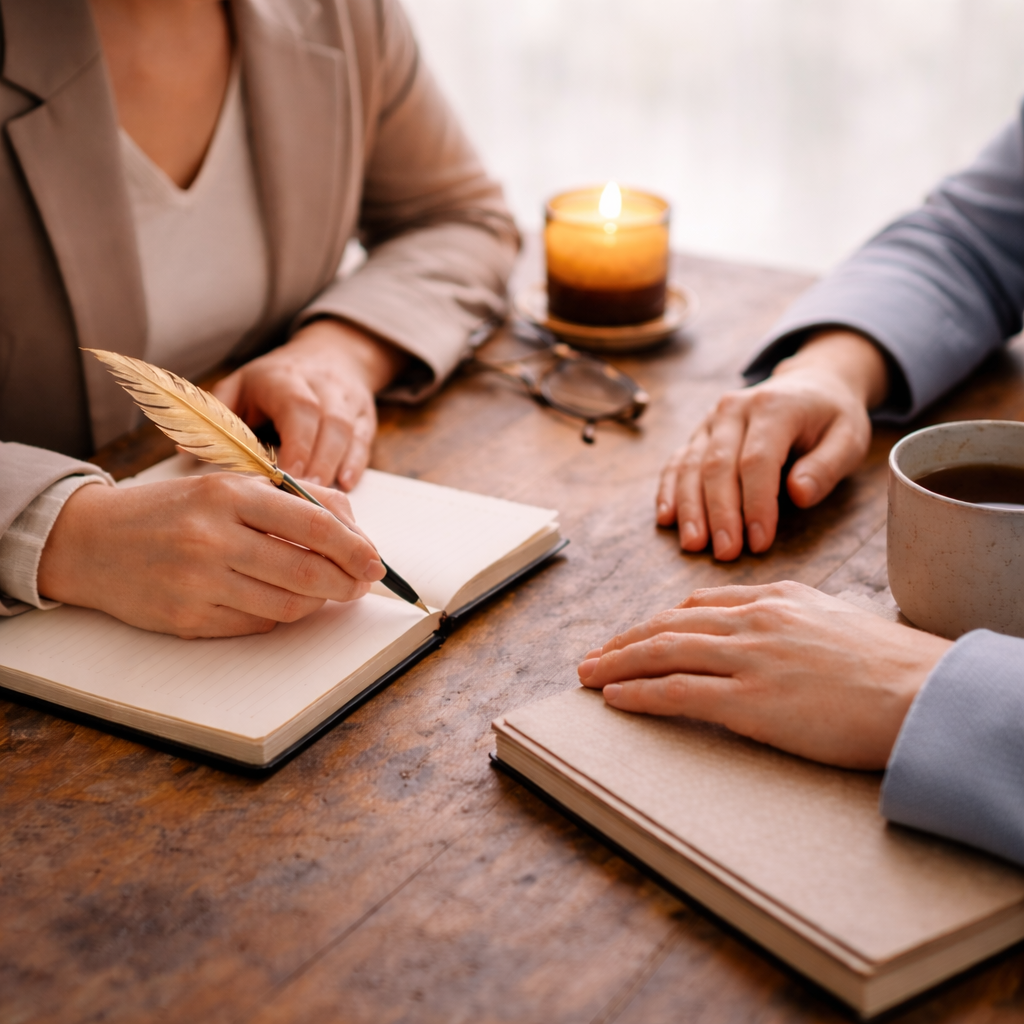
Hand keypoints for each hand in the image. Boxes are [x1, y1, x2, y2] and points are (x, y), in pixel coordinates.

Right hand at [36, 474, 386, 637]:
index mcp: (228, 495)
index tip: (375, 562)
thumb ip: (294, 500)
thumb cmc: (175, 510)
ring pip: (287, 605)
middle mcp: (213, 538)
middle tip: (360, 585)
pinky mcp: (187, 619)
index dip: (354, 546)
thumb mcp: (230, 486)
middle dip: (346, 582)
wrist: (91, 541)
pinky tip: (282, 602)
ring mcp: (198, 582)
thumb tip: (355, 533)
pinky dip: (280, 615)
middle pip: (307, 571)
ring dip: (318, 602)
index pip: (313, 523)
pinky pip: (256, 624)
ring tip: (325, 592)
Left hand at [212, 319, 406, 490]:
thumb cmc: (275, 381)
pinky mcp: (366, 414)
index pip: (298, 409)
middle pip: (328, 423)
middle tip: (303, 500)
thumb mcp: (240, 387)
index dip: (296, 445)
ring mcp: (347, 399)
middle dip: (317, 463)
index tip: (285, 478)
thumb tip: (183, 450)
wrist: (330, 354)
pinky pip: (365, 440)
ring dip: (335, 467)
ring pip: (349, 432)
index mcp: (284, 378)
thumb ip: (217, 417)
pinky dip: (356, 464)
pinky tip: (345, 486)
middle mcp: (321, 385)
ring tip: (321, 501)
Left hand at [577, 581, 951, 768]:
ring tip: (587, 675)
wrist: (923, 692)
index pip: (697, 605)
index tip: (633, 635)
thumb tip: (762, 637)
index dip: (657, 621)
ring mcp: (750, 658)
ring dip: (617, 663)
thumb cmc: (888, 665)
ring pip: (663, 652)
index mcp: (775, 599)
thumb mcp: (832, 621)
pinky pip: (677, 692)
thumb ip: (789, 621)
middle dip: (623, 640)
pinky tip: (614, 697)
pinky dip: (639, 693)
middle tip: (592, 655)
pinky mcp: (751, 701)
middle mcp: (754, 620)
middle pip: (668, 624)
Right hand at [657, 330, 888, 559]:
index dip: (756, 504)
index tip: (759, 542)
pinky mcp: (700, 433)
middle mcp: (734, 409)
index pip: (757, 461)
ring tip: (693, 544)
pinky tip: (666, 518)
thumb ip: (826, 466)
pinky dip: (669, 491)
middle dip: (719, 514)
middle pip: (717, 466)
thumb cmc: (830, 417)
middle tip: (725, 553)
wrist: (810, 383)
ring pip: (690, 466)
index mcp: (773, 407)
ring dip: (689, 508)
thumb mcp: (848, 437)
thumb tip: (798, 495)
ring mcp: (711, 420)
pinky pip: (677, 462)